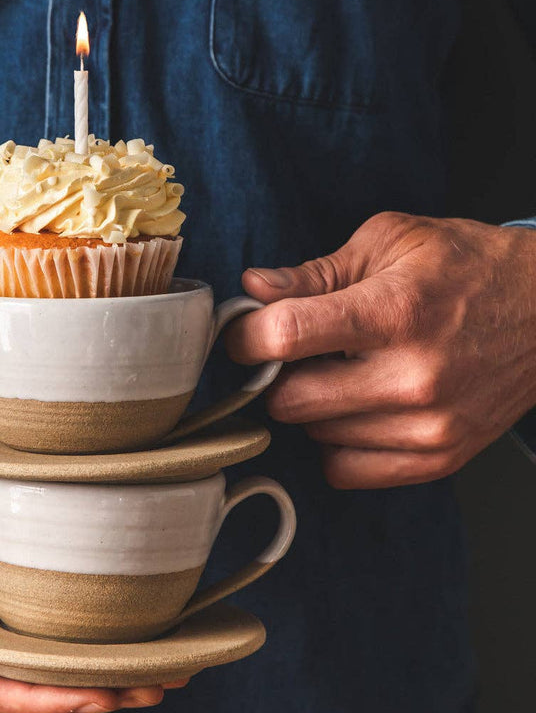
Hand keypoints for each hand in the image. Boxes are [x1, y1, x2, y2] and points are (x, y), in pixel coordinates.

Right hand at [0, 464, 168, 712]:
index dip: (39, 700)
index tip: (97, 693)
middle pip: (19, 692)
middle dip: (86, 694)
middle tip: (153, 686)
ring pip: (33, 668)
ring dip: (93, 673)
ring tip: (158, 670)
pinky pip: (32, 635)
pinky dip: (75, 640)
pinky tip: (120, 637)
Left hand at [226, 212, 535, 487]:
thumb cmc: (467, 267)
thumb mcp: (391, 241)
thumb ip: (315, 272)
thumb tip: (253, 289)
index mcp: (396, 311)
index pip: (287, 336)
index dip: (246, 335)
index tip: (244, 332)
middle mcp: (413, 377)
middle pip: (290, 400)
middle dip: (280, 373)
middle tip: (301, 350)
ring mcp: (428, 427)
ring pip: (314, 435)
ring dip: (314, 406)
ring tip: (347, 370)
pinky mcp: (439, 459)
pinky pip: (345, 471)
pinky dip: (338, 441)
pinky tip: (360, 406)